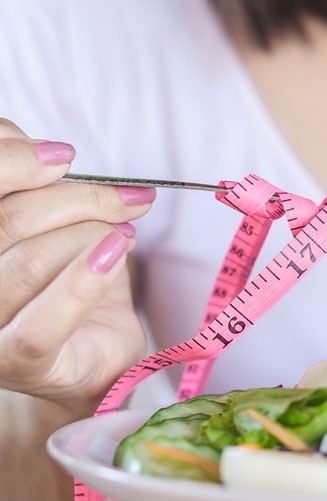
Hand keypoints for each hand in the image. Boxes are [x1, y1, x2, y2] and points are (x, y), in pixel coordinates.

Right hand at [0, 119, 153, 410]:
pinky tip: (115, 254)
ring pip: (30, 260)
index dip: (13, 158)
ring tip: (125, 232)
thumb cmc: (73, 281)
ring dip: (92, 234)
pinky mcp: (16, 365)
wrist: (97, 354)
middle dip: (80, 198)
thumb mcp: (60, 223)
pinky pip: (44, 324)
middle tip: (126, 198)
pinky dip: (86, 280)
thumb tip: (52, 151)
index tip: (66, 155)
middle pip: (9, 219)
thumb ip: (42, 187)